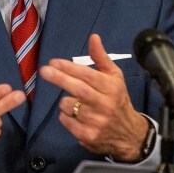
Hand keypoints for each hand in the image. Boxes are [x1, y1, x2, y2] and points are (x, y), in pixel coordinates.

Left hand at [39, 33, 147, 161]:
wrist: (129, 134)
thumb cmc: (117, 99)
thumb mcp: (114, 76)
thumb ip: (101, 57)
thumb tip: (93, 36)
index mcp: (111, 87)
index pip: (88, 75)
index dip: (69, 67)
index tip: (53, 61)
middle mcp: (105, 104)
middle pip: (78, 89)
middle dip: (59, 79)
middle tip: (44, 70)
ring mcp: (96, 122)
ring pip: (69, 106)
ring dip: (64, 101)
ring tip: (73, 101)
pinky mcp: (88, 136)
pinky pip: (66, 121)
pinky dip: (65, 116)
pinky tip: (75, 115)